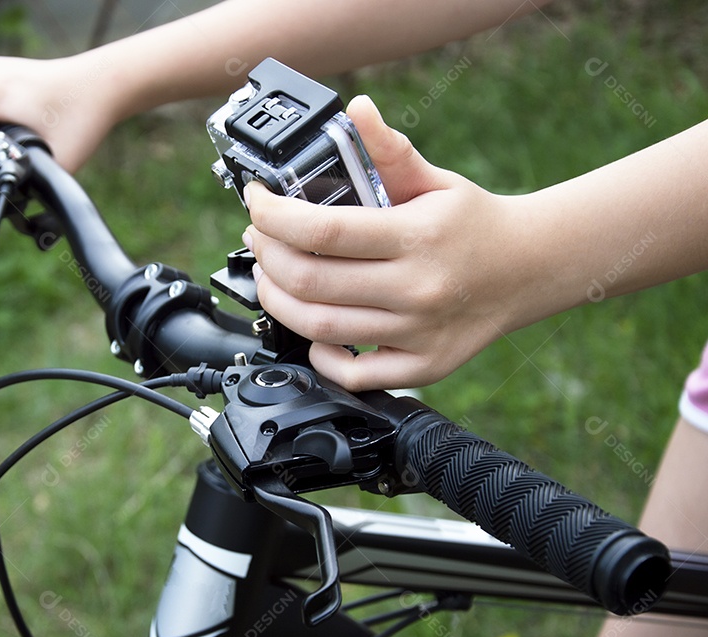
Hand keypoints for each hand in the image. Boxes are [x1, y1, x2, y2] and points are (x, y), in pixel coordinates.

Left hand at [244, 95, 545, 390]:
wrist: (531, 268)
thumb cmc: (474, 223)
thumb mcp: (434, 179)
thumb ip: (388, 149)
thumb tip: (355, 110)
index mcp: (417, 236)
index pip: (323, 230)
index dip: (274, 216)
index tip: (257, 201)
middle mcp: (417, 288)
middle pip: (310, 282)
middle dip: (266, 257)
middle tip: (258, 238)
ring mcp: (418, 333)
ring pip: (320, 328)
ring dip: (278, 301)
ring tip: (270, 275)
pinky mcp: (423, 366)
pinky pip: (354, 375)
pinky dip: (320, 355)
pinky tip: (313, 330)